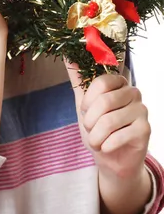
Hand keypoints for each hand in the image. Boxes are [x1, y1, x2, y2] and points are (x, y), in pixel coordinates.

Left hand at [66, 63, 150, 178]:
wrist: (111, 159)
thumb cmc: (98, 128)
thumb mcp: (83, 104)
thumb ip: (78, 80)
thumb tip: (67, 55)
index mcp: (118, 83)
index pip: (101, 82)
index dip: (88, 99)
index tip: (84, 110)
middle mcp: (133, 93)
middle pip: (105, 101)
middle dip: (90, 121)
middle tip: (90, 129)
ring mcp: (142, 110)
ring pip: (109, 121)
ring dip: (96, 136)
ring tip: (96, 140)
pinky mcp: (145, 129)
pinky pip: (118, 136)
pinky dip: (106, 145)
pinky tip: (107, 147)